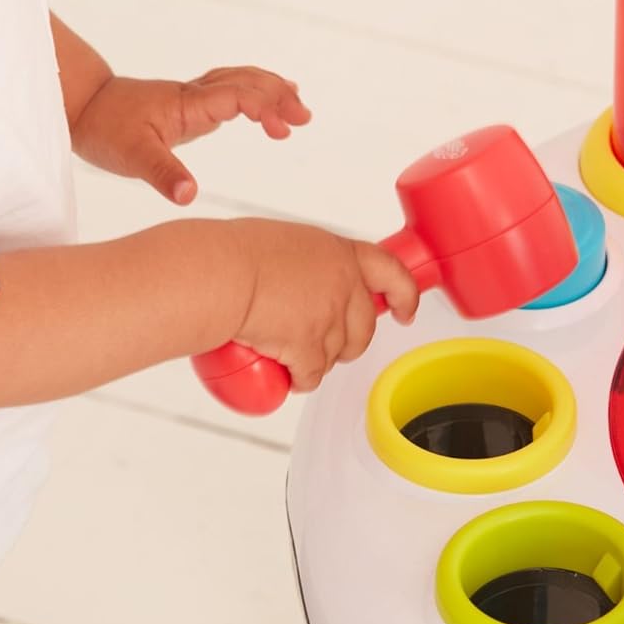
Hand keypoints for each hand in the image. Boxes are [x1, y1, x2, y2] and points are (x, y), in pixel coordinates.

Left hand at [71, 70, 311, 203]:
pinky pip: (231, 91)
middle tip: (303, 118)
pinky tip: (264, 112)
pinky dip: (254, 95)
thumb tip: (190, 196)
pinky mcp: (190, 105)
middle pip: (247, 81)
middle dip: (278, 96)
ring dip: (271, 91)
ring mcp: (193, 97)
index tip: (283, 126)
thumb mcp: (133, 158)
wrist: (83, 107)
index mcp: (188, 104)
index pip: (236, 95)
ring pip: (241, 81)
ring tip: (297, 111)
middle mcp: (195, 95)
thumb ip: (164, 175)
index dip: (263, 105)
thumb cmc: (106, 130)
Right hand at [228, 219, 418, 392]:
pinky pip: (312, 376)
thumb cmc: (233, 253)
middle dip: (348, 343)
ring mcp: (329, 319)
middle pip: (363, 328)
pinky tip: (288, 378)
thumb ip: (303, 261)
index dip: (404, 294)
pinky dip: (300, 380)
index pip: (391, 271)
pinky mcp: (310, 348)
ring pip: (337, 355)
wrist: (218, 274)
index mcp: (338, 253)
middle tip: (323, 345)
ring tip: (293, 358)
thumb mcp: (283, 243)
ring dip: (318, 362)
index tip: (404, 310)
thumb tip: (296, 278)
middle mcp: (343, 285)